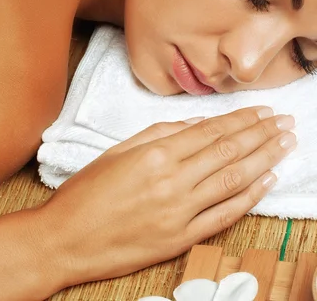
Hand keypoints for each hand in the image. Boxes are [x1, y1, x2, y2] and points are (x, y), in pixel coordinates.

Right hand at [39, 107, 295, 290]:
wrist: (64, 240)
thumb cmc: (85, 193)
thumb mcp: (116, 151)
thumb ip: (157, 133)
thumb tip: (194, 124)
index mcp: (155, 154)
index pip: (211, 131)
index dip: (242, 119)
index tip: (263, 110)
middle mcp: (173, 181)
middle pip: (229, 151)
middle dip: (262, 134)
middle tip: (285, 121)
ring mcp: (179, 212)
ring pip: (233, 179)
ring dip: (265, 159)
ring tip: (286, 144)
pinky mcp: (180, 239)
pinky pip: (223, 215)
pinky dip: (249, 198)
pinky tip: (267, 181)